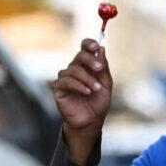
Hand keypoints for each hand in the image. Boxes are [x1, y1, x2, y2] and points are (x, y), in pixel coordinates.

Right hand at [51, 39, 112, 162]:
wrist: (91, 121)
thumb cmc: (98, 103)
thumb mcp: (106, 85)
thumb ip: (103, 68)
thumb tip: (101, 49)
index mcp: (87, 65)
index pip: (84, 48)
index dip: (89, 44)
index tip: (96, 46)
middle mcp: (75, 69)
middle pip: (79, 56)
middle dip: (90, 60)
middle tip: (99, 69)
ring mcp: (65, 78)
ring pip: (74, 70)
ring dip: (88, 79)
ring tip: (96, 90)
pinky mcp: (58, 88)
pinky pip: (66, 81)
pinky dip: (78, 85)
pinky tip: (87, 92)